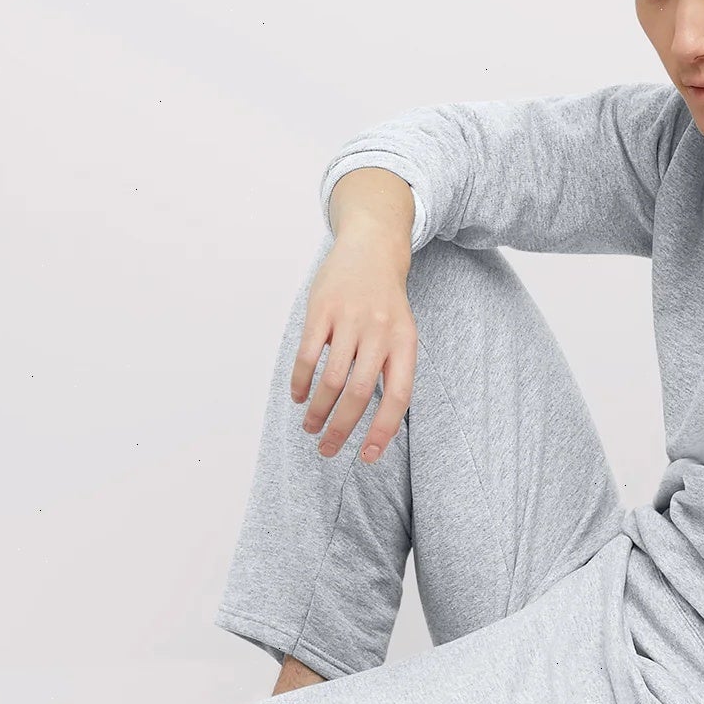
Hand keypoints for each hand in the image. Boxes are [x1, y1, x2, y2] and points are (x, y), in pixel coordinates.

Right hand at [293, 235, 417, 466]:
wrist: (372, 246)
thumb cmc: (385, 300)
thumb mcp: (402, 331)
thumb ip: (391, 368)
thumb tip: (379, 422)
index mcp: (405, 342)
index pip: (398, 396)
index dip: (383, 430)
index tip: (368, 456)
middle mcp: (380, 332)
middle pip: (359, 393)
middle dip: (341, 428)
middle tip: (328, 449)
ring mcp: (350, 319)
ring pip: (332, 379)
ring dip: (318, 410)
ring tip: (311, 427)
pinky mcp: (322, 309)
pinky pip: (308, 355)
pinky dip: (301, 382)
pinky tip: (299, 396)